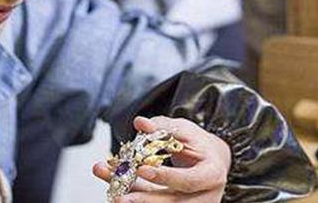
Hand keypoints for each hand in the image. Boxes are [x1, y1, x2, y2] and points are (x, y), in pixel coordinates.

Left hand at [93, 116, 230, 202]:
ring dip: (130, 195)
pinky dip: (133, 194)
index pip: (187, 181)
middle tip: (117, 197)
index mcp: (211, 175)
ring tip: (105, 178)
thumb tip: (140, 123)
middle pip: (170, 202)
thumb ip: (164, 127)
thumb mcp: (186, 131)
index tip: (142, 169)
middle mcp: (203, 197)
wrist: (212, 162)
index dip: (165, 177)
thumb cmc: (199, 145)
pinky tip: (113, 185)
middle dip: (142, 199)